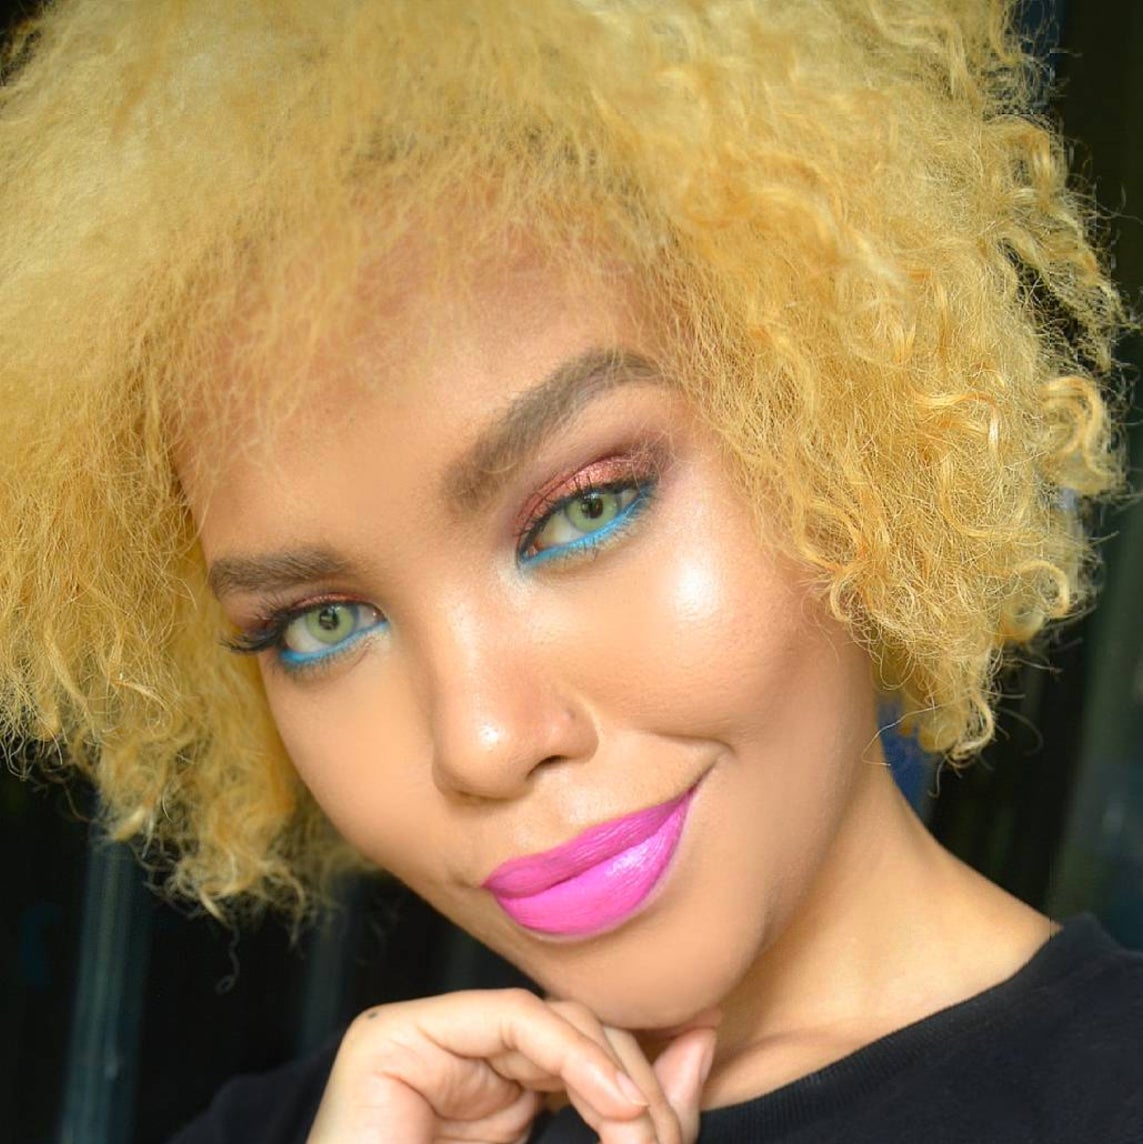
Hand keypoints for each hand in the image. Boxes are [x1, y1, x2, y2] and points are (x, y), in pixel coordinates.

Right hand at [305, 988, 717, 1142]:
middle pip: (574, 1029)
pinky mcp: (394, 1037)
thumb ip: (635, 1113)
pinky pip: (507, 1018)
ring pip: (549, 1017)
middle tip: (662, 1137)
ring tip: (639, 1134)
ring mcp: (427, 1042)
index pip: (586, 1049)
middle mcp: (465, 1056)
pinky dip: (571, 1054)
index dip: (645, 1067)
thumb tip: (706, 1036)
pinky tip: (613, 1104)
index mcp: (500, 1089)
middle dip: (634, 1076)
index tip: (706, 1046)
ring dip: (611, 1071)